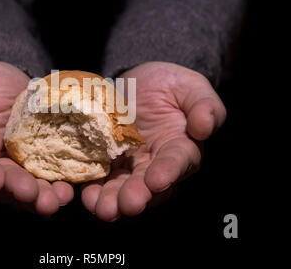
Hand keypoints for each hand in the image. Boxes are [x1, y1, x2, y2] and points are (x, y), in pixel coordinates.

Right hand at [0, 62, 72, 214]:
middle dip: (17, 190)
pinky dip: (58, 187)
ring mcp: (18, 168)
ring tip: (55, 200)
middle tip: (31, 194)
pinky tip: (68, 191)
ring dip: (40, 197)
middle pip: (3, 183)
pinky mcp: (41, 165)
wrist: (13, 84)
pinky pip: (49, 179)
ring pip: (27, 187)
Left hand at [81, 62, 225, 220]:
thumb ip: (204, 104)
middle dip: (137, 196)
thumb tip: (205, 127)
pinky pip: (98, 177)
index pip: (177, 161)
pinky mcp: (106, 161)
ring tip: (103, 209)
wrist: (136, 81)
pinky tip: (85, 195)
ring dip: (112, 200)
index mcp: (180, 147)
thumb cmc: (170, 84)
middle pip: (147, 184)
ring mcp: (128, 164)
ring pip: (122, 187)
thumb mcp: (191, 86)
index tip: (157, 180)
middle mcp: (155, 163)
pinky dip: (92, 188)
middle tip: (128, 205)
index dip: (168, 171)